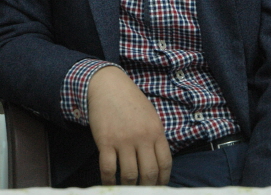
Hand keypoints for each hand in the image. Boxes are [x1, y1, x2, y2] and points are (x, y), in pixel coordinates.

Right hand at [88, 66, 171, 185]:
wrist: (108, 85)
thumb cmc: (130, 100)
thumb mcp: (150, 115)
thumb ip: (154, 137)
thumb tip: (157, 163)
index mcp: (156, 130)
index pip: (165, 163)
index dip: (163, 180)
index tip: (158, 187)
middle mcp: (142, 137)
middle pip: (149, 173)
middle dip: (147, 187)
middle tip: (143, 191)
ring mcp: (123, 140)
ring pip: (129, 175)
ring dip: (129, 187)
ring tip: (127, 188)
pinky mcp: (105, 141)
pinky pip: (108, 169)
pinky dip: (109, 181)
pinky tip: (110, 183)